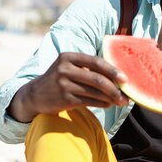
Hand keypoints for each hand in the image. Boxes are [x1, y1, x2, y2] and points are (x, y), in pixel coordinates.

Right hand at [8, 52, 128, 121]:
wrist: (35, 95)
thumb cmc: (59, 79)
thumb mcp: (68, 67)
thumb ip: (87, 68)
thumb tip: (116, 75)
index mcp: (68, 57)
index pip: (95, 61)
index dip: (112, 70)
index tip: (125, 78)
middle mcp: (65, 69)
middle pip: (96, 79)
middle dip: (114, 88)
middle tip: (126, 95)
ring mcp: (63, 84)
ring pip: (94, 92)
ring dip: (110, 98)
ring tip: (121, 101)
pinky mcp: (63, 99)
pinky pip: (88, 102)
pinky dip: (101, 103)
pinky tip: (108, 104)